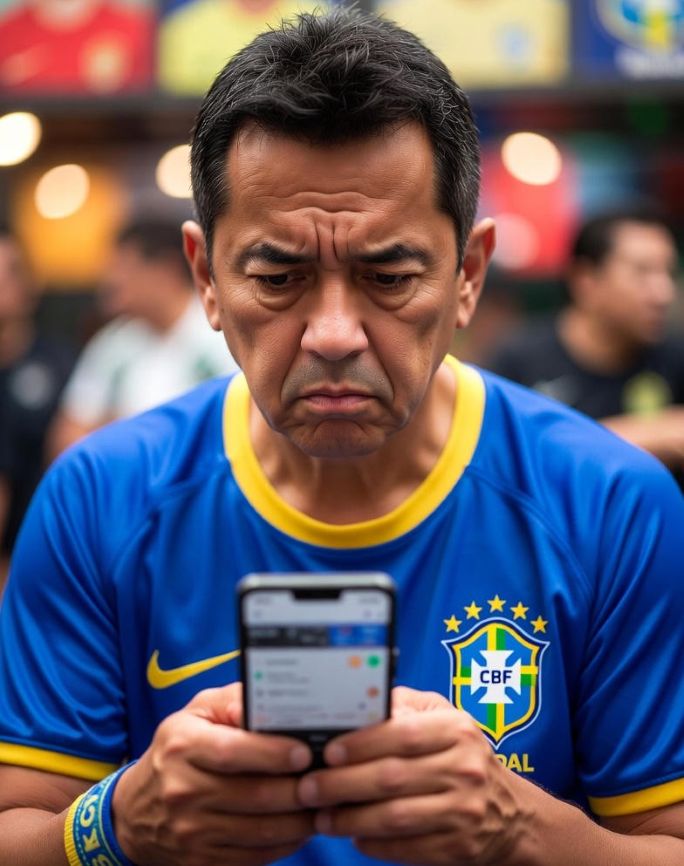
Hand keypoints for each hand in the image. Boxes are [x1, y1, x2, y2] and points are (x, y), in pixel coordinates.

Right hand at [113, 682, 315, 865]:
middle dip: (298, 789)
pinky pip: (255, 857)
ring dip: (300, 819)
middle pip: (254, 795)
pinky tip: (301, 826)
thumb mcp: (197, 712)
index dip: (273, 754)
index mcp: (182, 745)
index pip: (232, 751)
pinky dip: (285, 844)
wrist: (134, 810)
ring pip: (260, 831)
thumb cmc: (179, 748)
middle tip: (326, 779)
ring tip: (323, 801)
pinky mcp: (200, 862)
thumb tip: (271, 701)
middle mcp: (183, 790)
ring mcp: (190, 832)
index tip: (305, 752)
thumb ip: (234, 701)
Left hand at [297, 686, 526, 864]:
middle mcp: (464, 769)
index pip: (402, 733)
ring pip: (394, 817)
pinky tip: (353, 835)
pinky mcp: (458, 848)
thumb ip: (404, 708)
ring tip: (320, 816)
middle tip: (308, 787)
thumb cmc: (460, 755)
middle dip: (341, 784)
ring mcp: (463, 811)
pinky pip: (406, 847)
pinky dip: (373, 844)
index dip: (360, 743)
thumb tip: (357, 705)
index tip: (327, 751)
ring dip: (350, 818)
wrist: (509, 813)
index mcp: (457, 730)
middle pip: (391, 777)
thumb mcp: (443, 719)